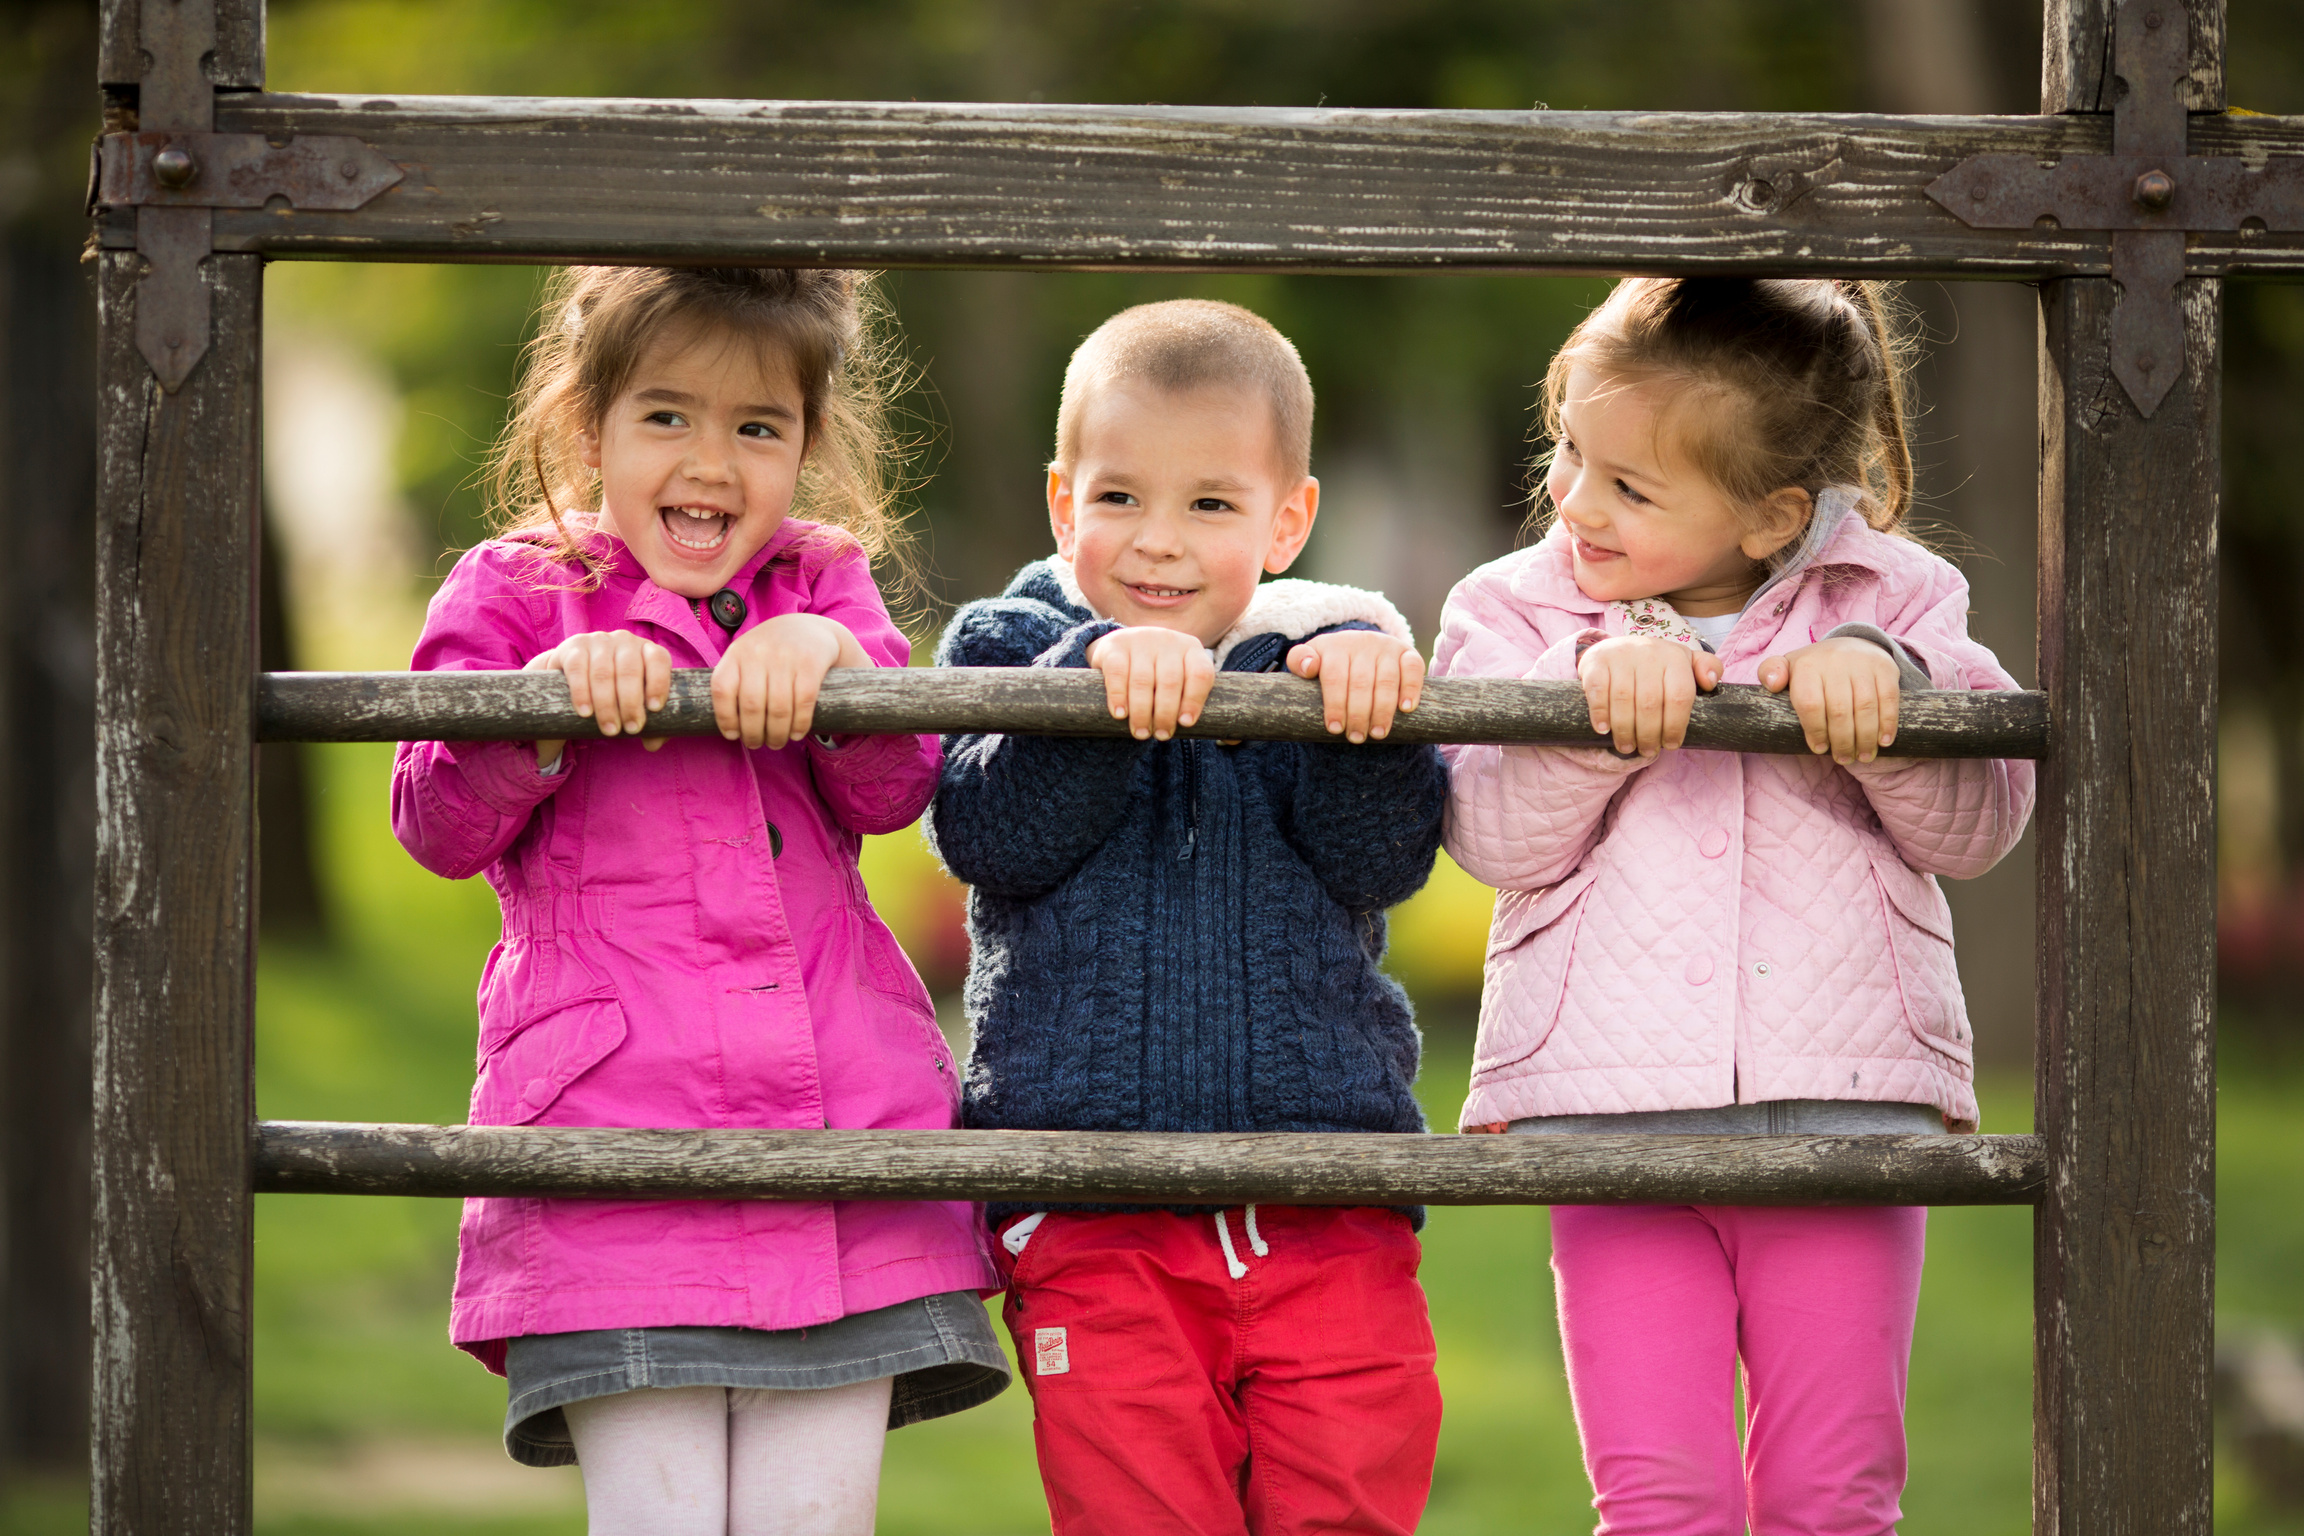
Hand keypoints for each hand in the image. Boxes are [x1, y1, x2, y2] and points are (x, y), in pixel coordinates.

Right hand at [526, 630, 671, 768]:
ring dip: (607, 705)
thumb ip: (649, 721)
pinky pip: (578, 670)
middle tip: (631, 729)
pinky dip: (582, 694)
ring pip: (604, 673)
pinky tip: (586, 713)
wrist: (573, 671)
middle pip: (630, 671)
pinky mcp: (574, 646)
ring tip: (609, 730)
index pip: (658, 660)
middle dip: (631, 704)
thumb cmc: (615, 689)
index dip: (658, 683)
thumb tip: (653, 744)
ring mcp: (599, 641)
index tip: (654, 709)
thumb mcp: (635, 701)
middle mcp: (625, 640)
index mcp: (647, 650)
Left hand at [713, 613, 870, 749]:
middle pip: (751, 704)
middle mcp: (759, 652)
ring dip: (777, 733)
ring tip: (777, 742)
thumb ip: (736, 682)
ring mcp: (786, 657)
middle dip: (753, 733)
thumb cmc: (772, 652)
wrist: (810, 629)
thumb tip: (731, 728)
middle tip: (757, 744)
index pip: (722, 689)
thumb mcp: (747, 657)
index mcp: (737, 652)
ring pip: (778, 708)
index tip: (732, 735)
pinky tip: (797, 733)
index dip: (725, 717)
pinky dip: (800, 724)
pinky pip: (803, 702)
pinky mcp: (811, 663)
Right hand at [1085, 626, 1215, 741]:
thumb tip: (1233, 741)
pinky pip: (1118, 673)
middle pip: (1171, 681)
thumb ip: (1201, 703)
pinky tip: (1120, 714)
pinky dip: (1118, 696)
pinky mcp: (1115, 646)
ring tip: (1142, 733)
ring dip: (1142, 712)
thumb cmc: (1159, 673)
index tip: (1186, 724)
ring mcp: (1141, 640)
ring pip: (1143, 681)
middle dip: (1166, 713)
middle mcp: (1169, 641)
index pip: (1200, 674)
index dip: (1195, 701)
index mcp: (1192, 649)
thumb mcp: (1181, 678)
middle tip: (1161, 736)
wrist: (1122, 645)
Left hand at [1286, 631, 1425, 742]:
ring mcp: (1387, 647)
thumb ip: (1300, 661)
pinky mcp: (1407, 652)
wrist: (1360, 647)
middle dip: (1358, 714)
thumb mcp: (1311, 659)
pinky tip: (1405, 709)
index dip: (1335, 705)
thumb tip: (1309, 666)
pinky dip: (1411, 688)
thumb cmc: (1331, 663)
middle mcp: (1362, 642)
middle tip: (1356, 738)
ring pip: (1386, 680)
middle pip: (1361, 682)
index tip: (1335, 729)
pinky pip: (1412, 668)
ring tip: (1377, 733)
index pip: (1335, 677)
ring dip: (1383, 710)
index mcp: (1336, 646)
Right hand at [1575, 635, 1722, 757]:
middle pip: (1650, 702)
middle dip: (1649, 733)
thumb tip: (1710, 682)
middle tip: (1647, 751)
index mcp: (1674, 656)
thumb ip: (1707, 668)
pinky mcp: (1596, 661)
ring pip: (1623, 699)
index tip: (1671, 744)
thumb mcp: (1684, 662)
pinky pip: (1598, 691)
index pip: (1679, 696)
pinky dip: (1600, 713)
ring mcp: (1620, 655)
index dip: (1675, 725)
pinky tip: (1603, 730)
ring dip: (1625, 730)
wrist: (1615, 647)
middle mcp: (1648, 652)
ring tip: (1627, 747)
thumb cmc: (1655, 664)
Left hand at [1758, 636, 1902, 764]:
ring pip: (1865, 707)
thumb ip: (1770, 673)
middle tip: (1843, 759)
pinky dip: (1888, 723)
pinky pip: (1889, 699)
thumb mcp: (1787, 667)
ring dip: (1865, 738)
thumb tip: (1772, 684)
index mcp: (1808, 665)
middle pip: (1839, 710)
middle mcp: (1835, 661)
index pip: (1810, 704)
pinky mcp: (1885, 667)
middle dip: (1842, 741)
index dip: (1815, 731)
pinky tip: (1883, 742)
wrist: (1849, 646)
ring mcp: (1862, 663)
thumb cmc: (1814, 668)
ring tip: (1862, 757)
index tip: (1820, 749)